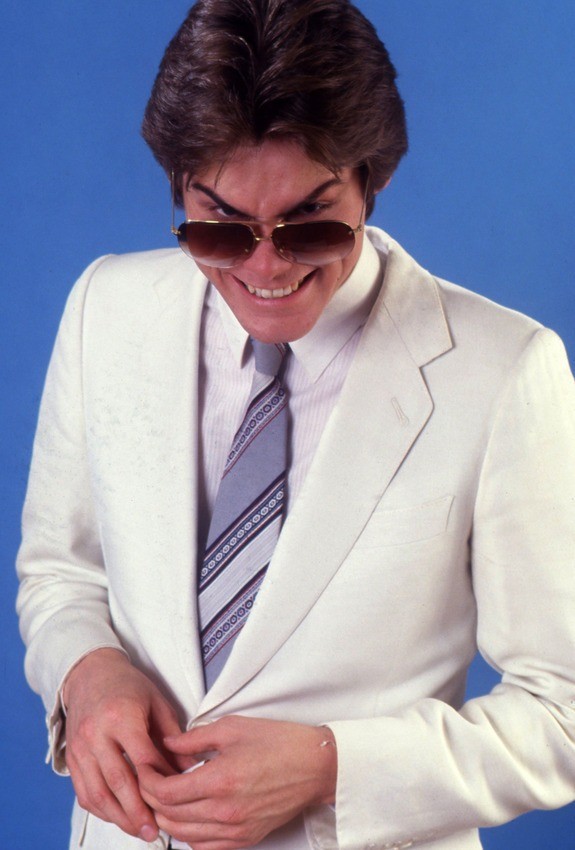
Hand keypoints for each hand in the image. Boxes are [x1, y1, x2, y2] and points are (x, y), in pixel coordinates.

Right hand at [63, 648, 184, 841]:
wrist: (90, 674)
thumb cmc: (129, 687)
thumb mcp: (157, 703)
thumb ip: (174, 737)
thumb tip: (191, 769)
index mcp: (122, 716)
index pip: (143, 758)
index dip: (160, 781)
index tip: (176, 798)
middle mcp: (97, 733)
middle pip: (118, 781)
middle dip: (138, 811)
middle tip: (155, 831)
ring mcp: (80, 747)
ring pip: (98, 792)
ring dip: (119, 817)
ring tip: (139, 830)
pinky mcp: (71, 758)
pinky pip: (84, 792)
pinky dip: (101, 809)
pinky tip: (118, 817)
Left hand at [138, 715, 336, 849]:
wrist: (316, 766)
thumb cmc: (281, 743)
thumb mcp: (233, 728)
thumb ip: (194, 738)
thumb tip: (168, 744)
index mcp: (220, 781)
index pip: (166, 793)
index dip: (148, 781)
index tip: (144, 768)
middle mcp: (225, 812)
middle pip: (170, 817)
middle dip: (151, 799)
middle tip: (149, 780)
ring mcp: (235, 830)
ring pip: (183, 836)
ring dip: (167, 818)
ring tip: (165, 797)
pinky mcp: (245, 839)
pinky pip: (204, 848)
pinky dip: (189, 835)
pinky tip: (189, 816)